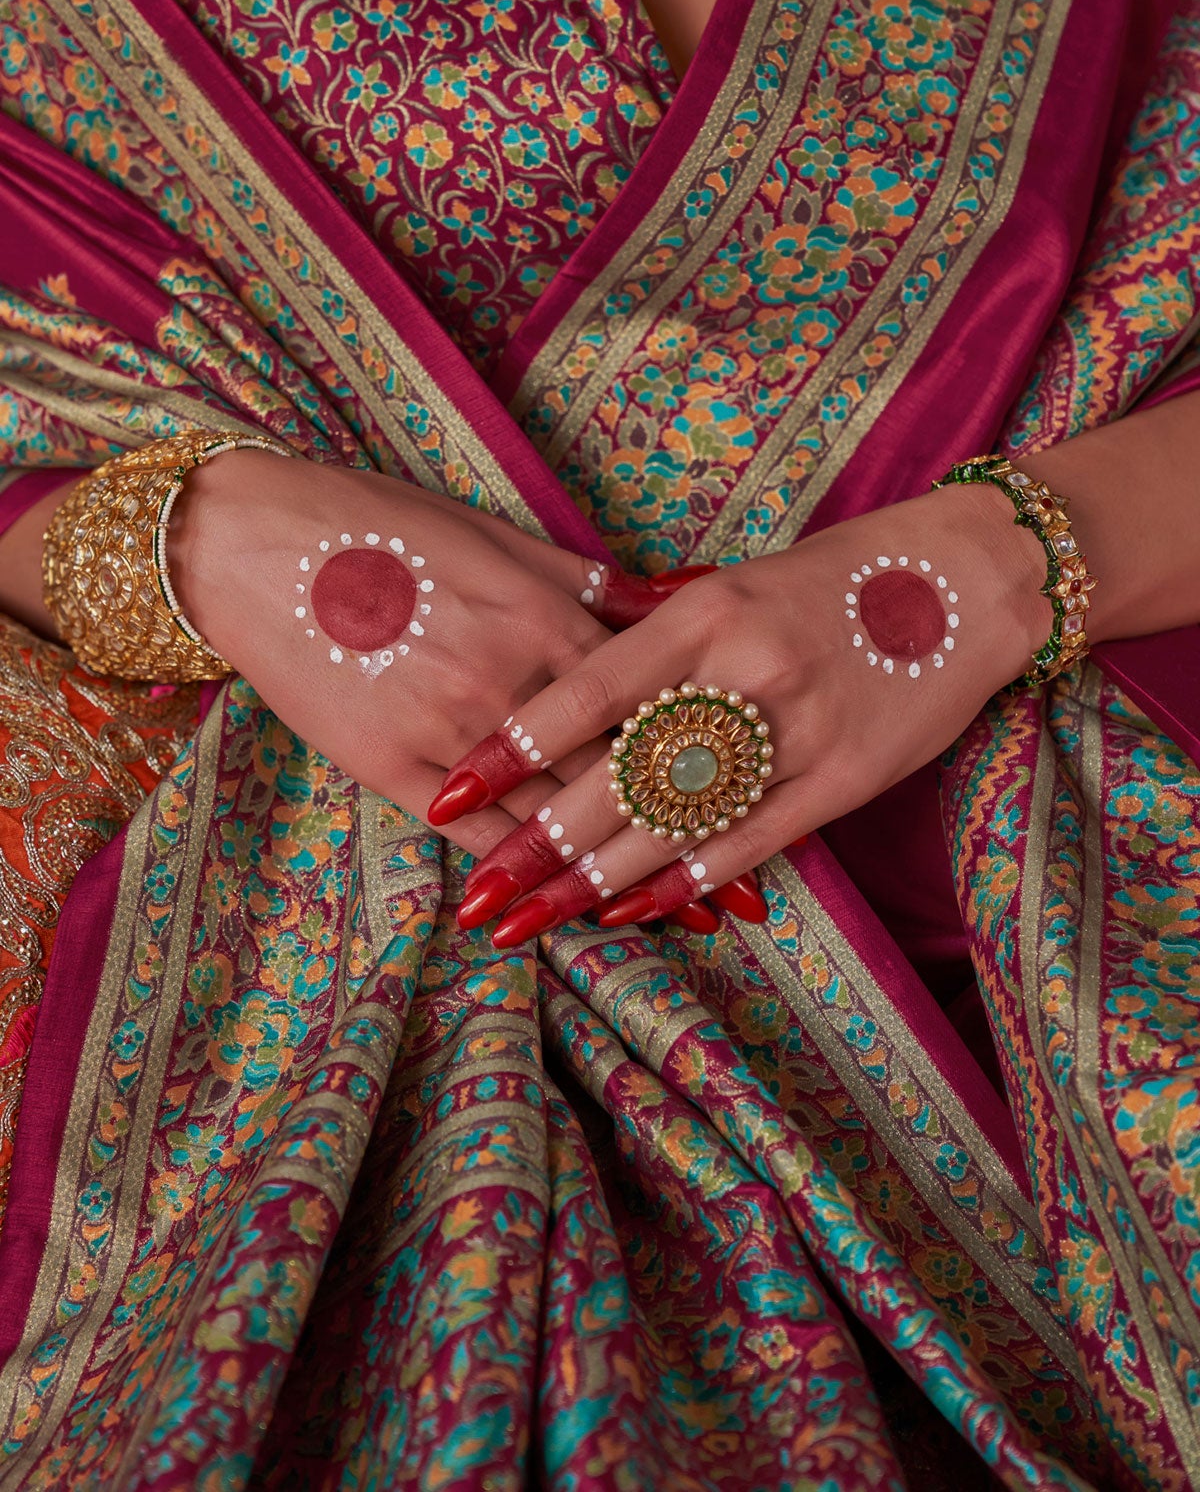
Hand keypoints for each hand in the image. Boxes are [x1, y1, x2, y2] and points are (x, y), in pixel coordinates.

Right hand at [167, 449, 748, 922]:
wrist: (258, 543)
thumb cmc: (385, 525)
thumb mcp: (500, 538)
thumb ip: (589, 584)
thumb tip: (678, 596)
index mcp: (549, 617)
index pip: (647, 703)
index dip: (708, 758)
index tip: (763, 800)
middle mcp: (512, 681)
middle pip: (615, 773)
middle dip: (685, 837)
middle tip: (746, 898)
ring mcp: (449, 730)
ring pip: (551, 817)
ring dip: (618, 875)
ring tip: (681, 922)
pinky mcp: (388, 766)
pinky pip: (470, 836)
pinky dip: (518, 876)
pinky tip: (558, 913)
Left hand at [438, 483, 1049, 943]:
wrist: (964, 579)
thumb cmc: (830, 578)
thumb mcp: (732, 583)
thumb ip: (652, 634)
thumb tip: (562, 681)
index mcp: (702, 612)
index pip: (586, 689)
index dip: (510, 746)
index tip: (446, 790)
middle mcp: (744, 669)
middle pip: (620, 771)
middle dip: (538, 842)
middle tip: (475, 894)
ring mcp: (799, 727)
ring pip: (677, 819)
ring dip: (595, 879)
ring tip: (530, 918)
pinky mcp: (847, 777)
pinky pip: (750, 840)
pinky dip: (685, 880)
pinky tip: (629, 909)